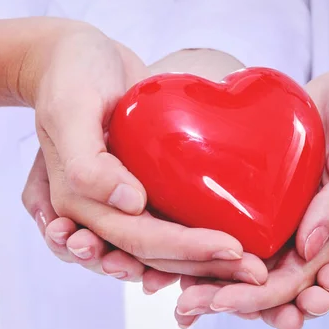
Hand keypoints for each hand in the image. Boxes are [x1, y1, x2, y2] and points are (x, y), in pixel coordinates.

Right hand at [22, 43, 267, 283]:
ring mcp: (121, 203)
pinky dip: (198, 238)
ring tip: (253, 268)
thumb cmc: (71, 77)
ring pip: (165, 248)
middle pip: (156, 254)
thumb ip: (87, 163)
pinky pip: (170, 221)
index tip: (234, 248)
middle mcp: (100, 212)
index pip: (137, 239)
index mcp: (79, 202)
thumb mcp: (69, 110)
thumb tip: (131, 205)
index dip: (185, 250)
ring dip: (207, 263)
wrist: (77, 57)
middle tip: (258, 271)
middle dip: (206, 267)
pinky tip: (232, 247)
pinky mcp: (140, 187)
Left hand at [174, 64, 328, 328]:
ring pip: (248, 261)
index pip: (298, 280)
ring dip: (216, 283)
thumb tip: (309, 249)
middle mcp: (304, 235)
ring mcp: (282, 217)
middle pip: (268, 281)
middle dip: (231, 299)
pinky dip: (211, 247)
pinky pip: (236, 225)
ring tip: (180, 297)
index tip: (226, 301)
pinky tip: (180, 259)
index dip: (264, 296)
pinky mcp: (263, 196)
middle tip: (189, 306)